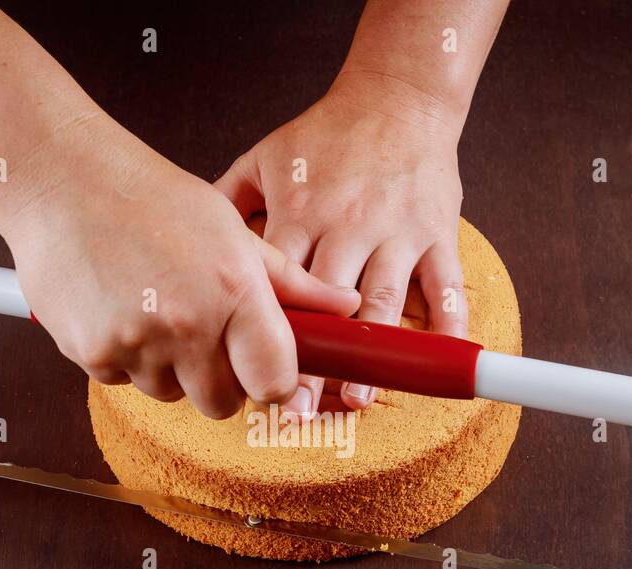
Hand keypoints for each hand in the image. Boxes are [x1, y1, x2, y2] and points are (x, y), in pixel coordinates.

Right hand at [0, 119, 360, 418]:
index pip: (274, 383)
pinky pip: (124, 382)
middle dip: (218, 378)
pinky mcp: (91, 355)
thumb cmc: (150, 197)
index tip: (262, 367)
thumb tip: (345, 307)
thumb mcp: (232, 230)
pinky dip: (125, 357)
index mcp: (233, 291)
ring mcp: (136, 344)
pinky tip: (119, 307)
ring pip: (171, 394)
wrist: (60, 180)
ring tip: (154, 307)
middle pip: (222, 403)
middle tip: (203, 332)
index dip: (271, 382)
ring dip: (169, 367)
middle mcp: (187, 325)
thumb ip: (290, 283)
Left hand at [216, 74, 467, 416]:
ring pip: (384, 302)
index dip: (267, 332)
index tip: (252, 376)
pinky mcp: (438, 233)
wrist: (398, 97)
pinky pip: (447, 286)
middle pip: (328, 305)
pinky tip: (439, 363)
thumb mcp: (265, 159)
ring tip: (354, 398)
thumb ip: (227, 204)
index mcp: (302, 210)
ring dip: (371, 354)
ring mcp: (398, 231)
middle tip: (295, 408)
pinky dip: (447, 326)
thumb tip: (184, 251)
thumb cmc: (327, 135)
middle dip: (313, 358)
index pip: (280, 283)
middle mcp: (350, 224)